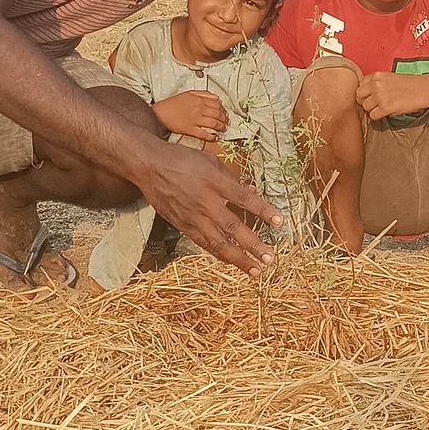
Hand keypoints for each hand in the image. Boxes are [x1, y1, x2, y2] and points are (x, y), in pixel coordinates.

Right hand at [137, 141, 281, 275]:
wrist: (150, 167)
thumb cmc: (182, 159)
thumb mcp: (210, 161)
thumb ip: (231, 178)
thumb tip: (250, 190)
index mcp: (215, 181)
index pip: (244, 198)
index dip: (263, 211)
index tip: (279, 222)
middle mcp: (205, 202)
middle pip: (233, 227)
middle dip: (253, 245)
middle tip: (270, 258)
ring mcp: (193, 217)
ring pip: (218, 243)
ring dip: (239, 259)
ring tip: (256, 270)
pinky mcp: (183, 226)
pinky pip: (204, 244)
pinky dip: (220, 254)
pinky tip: (233, 262)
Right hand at [152, 91, 227, 140]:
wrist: (160, 113)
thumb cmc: (173, 103)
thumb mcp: (188, 93)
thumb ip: (203, 94)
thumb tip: (216, 98)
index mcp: (198, 99)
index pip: (217, 105)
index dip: (223, 110)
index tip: (225, 114)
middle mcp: (198, 109)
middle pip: (218, 114)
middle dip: (224, 119)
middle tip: (226, 123)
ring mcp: (194, 120)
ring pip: (214, 124)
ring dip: (221, 127)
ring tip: (223, 129)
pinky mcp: (189, 129)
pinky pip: (204, 134)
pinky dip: (211, 137)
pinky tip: (214, 138)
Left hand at [355, 71, 425, 119]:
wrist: (423, 89)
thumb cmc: (408, 84)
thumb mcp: (389, 77)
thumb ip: (376, 82)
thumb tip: (365, 93)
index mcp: (376, 75)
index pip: (360, 85)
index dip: (365, 92)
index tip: (370, 96)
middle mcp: (376, 85)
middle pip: (359, 96)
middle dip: (365, 101)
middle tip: (374, 104)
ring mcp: (380, 96)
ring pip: (365, 107)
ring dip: (372, 109)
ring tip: (382, 107)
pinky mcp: (385, 108)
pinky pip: (373, 116)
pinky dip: (378, 116)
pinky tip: (385, 112)